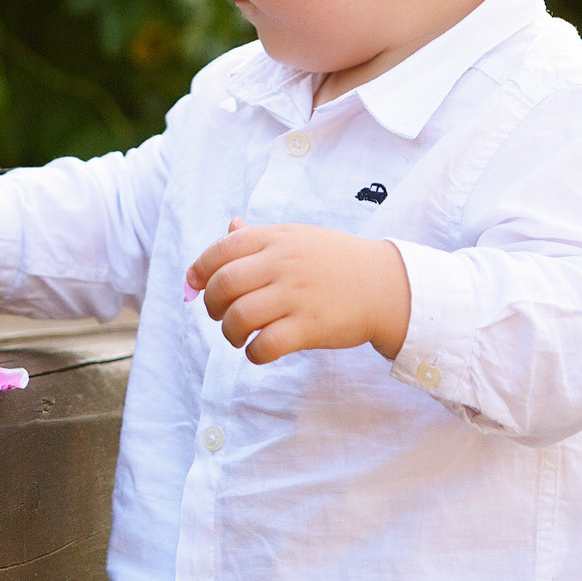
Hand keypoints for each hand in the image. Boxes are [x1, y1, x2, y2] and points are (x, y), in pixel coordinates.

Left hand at [186, 218, 411, 363]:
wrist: (386, 285)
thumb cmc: (336, 261)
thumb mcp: (298, 237)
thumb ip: (260, 236)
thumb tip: (229, 226)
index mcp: (276, 238)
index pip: (221, 249)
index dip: (199, 269)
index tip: (195, 285)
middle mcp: (283, 263)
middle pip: (223, 285)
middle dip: (211, 305)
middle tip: (220, 315)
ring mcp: (296, 295)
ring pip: (239, 317)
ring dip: (229, 332)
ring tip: (239, 336)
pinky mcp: (310, 327)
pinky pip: (266, 345)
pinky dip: (253, 353)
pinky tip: (259, 351)